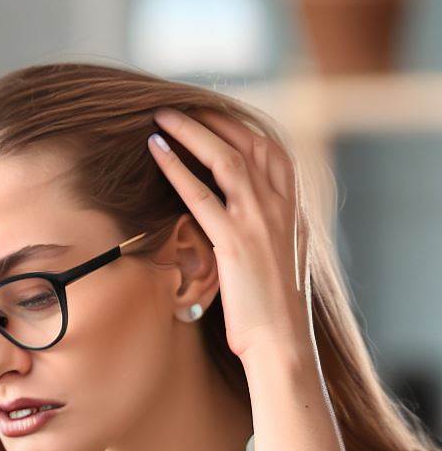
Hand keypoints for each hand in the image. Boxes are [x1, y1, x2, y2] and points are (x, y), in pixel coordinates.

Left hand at [146, 106, 312, 364]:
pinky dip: (177, 168)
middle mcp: (281, 207)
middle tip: (179, 107)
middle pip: (246, 144)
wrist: (282, 343)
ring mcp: (259, 222)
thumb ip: (265, 234)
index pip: (269, 150)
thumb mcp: (276, 262)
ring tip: (161, 118)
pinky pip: (201, 195)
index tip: (212, 113)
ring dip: (191, 133)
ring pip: (224, 159)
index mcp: (294, 209)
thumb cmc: (272, 312)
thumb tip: (241, 223)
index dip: (238, 126)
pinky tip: (157, 152)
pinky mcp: (235, 242)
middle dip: (211, 119)